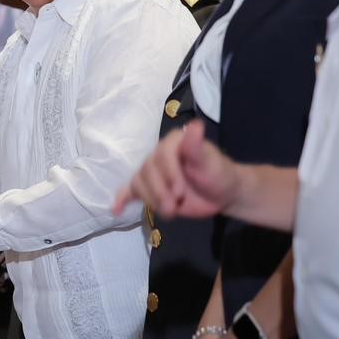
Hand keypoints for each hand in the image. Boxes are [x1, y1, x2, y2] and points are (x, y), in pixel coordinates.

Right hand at [113, 120, 240, 220]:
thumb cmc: (218, 174)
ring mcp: (152, 172)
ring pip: (138, 183)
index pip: (161, 155)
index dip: (168, 175)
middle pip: (147, 171)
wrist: (221, 193)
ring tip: (170, 213)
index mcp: (173, 142)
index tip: (180, 193)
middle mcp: (158, 154)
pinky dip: (121, 199)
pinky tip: (116, 209)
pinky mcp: (148, 188)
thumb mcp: (211, 162)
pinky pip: (130, 190)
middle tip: (176, 207)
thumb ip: (197, 146)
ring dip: (151, 200)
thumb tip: (195, 125)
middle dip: (160, 192)